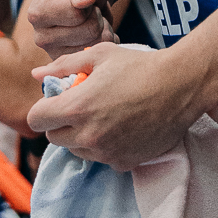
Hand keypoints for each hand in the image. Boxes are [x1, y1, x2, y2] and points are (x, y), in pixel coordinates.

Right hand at [26, 0, 118, 61]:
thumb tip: (84, 1)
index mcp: (38, 11)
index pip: (77, 14)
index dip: (89, 3)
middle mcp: (40, 36)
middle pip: (89, 30)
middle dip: (98, 17)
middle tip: (91, 10)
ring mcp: (53, 53)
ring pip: (95, 45)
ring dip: (103, 30)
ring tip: (94, 20)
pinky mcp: (68, 64)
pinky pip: (97, 56)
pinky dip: (103, 43)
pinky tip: (96, 34)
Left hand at [27, 41, 206, 170]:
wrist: (181, 86)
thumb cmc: (139, 66)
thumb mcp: (100, 55)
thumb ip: (64, 65)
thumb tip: (36, 74)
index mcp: (77, 107)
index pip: (36, 119)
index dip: (42, 109)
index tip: (56, 102)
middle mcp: (88, 135)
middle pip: (54, 138)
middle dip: (60, 123)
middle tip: (81, 108)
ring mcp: (106, 152)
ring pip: (76, 151)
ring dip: (81, 137)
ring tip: (103, 117)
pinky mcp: (124, 162)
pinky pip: (102, 159)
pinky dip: (105, 147)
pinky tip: (121, 128)